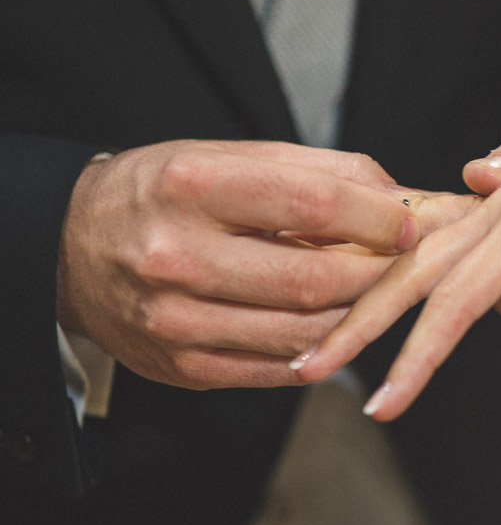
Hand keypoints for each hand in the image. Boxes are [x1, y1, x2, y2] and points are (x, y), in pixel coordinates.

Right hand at [56, 140, 442, 389]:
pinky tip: (333, 322)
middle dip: (378, 272)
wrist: (68, 248)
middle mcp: (176, 257)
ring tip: (372, 288)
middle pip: (314, 279)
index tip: (409, 221)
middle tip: (404, 261)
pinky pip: (280, 368)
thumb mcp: (231, 156)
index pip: (313, 205)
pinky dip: (322, 347)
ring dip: (358, 313)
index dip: (377, 217)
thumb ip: (321, 171)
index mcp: (192, 188)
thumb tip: (402, 198)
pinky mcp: (183, 369)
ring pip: (307, 332)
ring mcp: (176, 321)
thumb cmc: (165, 192)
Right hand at [293, 148, 500, 425]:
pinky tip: (383, 312)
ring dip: (381, 298)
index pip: (459, 293)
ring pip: (428, 255)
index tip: (382, 403)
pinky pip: (457, 255)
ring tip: (328, 343)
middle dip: (365, 315)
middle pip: (419, 263)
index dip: (418, 354)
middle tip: (310, 364)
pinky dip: (417, 284)